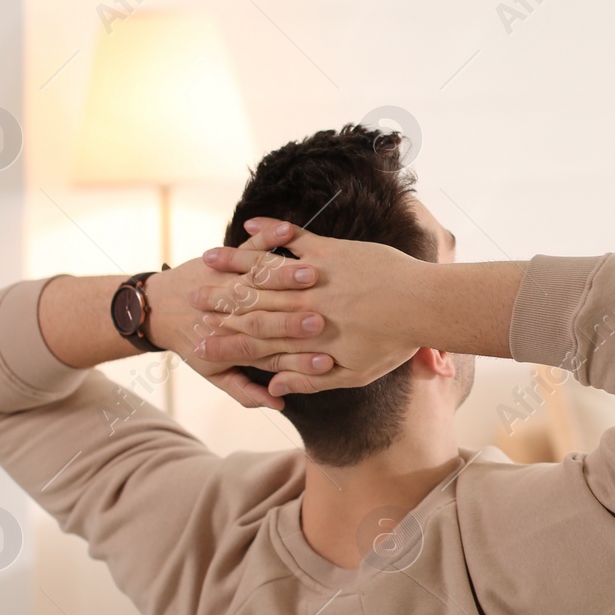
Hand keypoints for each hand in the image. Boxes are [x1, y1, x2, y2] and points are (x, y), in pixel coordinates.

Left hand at [144, 236, 336, 409]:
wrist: (159, 307)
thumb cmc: (194, 342)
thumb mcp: (216, 374)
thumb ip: (245, 390)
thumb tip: (275, 402)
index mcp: (237, 345)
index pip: (273, 355)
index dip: (300, 361)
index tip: (325, 362)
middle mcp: (236, 313)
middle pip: (271, 318)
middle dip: (296, 320)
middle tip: (321, 321)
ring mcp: (232, 283)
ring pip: (261, 281)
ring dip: (286, 277)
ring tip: (310, 274)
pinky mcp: (230, 260)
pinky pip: (251, 247)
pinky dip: (268, 236)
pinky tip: (290, 231)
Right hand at [193, 217, 429, 395]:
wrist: (424, 305)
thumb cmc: (395, 342)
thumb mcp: (355, 374)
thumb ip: (312, 380)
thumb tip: (277, 388)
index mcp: (308, 339)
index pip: (257, 341)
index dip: (226, 341)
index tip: (198, 342)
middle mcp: (305, 306)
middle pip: (252, 304)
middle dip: (218, 302)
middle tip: (190, 299)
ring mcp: (316, 276)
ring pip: (266, 270)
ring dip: (234, 264)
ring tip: (207, 260)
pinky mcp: (331, 250)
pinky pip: (295, 238)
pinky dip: (272, 231)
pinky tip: (249, 225)